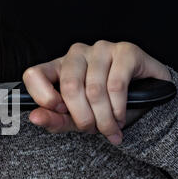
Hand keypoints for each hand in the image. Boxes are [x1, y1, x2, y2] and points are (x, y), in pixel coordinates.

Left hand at [23, 41, 172, 144]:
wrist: (144, 103)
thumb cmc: (102, 108)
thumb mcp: (73, 119)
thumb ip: (54, 120)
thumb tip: (34, 117)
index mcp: (57, 67)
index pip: (33, 75)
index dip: (43, 97)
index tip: (60, 111)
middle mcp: (76, 54)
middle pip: (70, 87)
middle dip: (83, 118)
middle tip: (92, 129)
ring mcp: (101, 49)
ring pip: (95, 90)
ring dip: (104, 118)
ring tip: (110, 127)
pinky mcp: (126, 51)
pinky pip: (116, 85)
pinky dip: (118, 109)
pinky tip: (120, 117)